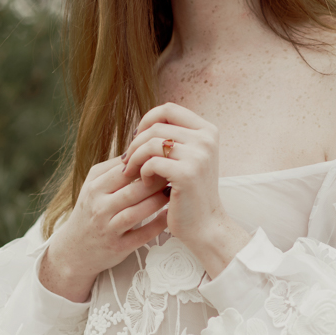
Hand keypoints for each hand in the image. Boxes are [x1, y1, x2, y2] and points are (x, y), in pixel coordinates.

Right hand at [39, 157, 169, 301]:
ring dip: (160, 200)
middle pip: (134, 190)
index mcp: (95, 188)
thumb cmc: (90, 211)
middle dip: (158, 180)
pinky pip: (143, 234)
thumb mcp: (93, 186)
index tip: (164, 158)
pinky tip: (171, 214)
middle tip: (176, 173)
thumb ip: (113, 168)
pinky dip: (159, 224)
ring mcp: (109, 229)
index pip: (124, 170)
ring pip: (139, 212)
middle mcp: (100, 208)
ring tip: (175, 190)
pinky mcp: (119, 247)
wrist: (74, 250)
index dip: (147, 163)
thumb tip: (139, 147)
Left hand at [121, 102, 250, 277]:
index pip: (169, 109)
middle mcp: (206, 139)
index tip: (137, 138)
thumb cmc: (190, 193)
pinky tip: (144, 182)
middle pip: (156, 126)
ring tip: (132, 172)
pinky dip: (142, 171)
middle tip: (127, 161)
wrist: (204, 225)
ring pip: (151, 142)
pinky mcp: (186, 173)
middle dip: (136, 143)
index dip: (147, 120)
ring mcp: (198, 155)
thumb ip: (173, 139)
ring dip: (135, 157)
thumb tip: (141, 127)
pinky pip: (151, 162)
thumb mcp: (188, 159)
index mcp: (207, 131)